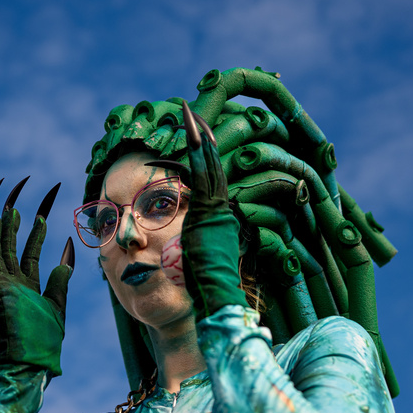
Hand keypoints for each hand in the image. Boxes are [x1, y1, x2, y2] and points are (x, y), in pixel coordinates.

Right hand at [0, 178, 73, 375]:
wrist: (31, 361)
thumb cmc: (43, 342)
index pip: (30, 255)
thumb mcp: (57, 308)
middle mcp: (13, 285)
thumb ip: (59, 282)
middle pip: (10, 249)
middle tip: (13, 204)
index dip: (36, 236)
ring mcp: (2, 287)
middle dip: (12, 227)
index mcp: (28, 289)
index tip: (40, 217)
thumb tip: (65, 258)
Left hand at [179, 102, 246, 320]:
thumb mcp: (201, 259)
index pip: (212, 179)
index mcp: (222, 219)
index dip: (205, 156)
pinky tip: (191, 137)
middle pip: (213, 165)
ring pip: (209, 166)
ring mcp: (218, 211)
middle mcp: (223, 210)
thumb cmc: (206, 288)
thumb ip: (197, 242)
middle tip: (192, 113)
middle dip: (203, 138)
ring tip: (189, 114)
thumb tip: (189, 235)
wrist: (216, 299)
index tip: (197, 137)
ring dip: (199, 139)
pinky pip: (202, 178)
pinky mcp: (209, 214)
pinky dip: (197, 156)